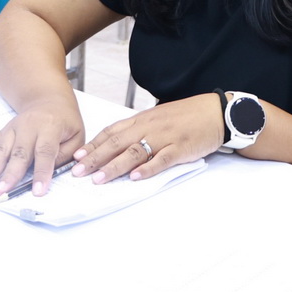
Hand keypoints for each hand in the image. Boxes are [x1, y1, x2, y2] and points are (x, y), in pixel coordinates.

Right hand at [0, 98, 83, 197]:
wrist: (48, 100)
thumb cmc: (65, 121)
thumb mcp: (77, 135)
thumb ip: (67, 154)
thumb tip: (51, 173)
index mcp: (50, 126)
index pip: (45, 152)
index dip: (41, 172)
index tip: (38, 191)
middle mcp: (28, 126)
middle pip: (18, 152)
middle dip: (9, 174)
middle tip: (1, 191)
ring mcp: (13, 128)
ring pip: (1, 149)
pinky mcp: (3, 130)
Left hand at [72, 93, 223, 184]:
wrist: (214, 112)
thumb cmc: (186, 116)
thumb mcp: (157, 118)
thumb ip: (138, 130)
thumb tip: (116, 144)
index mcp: (141, 120)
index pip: (111, 132)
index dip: (93, 145)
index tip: (76, 157)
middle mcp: (149, 128)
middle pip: (117, 143)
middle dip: (95, 158)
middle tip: (78, 171)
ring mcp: (164, 138)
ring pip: (134, 152)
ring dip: (115, 166)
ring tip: (99, 179)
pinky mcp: (180, 149)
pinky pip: (161, 160)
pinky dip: (148, 169)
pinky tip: (135, 177)